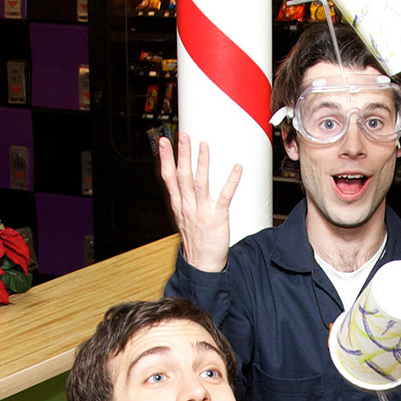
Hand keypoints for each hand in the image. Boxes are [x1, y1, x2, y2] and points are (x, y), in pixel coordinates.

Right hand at [158, 132, 240, 272]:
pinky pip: (225, 197)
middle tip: (182, 136)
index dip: (166, 159)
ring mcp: (202, 212)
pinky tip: (237, 168)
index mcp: (178, 205)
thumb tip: (183, 182)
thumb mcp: (182, 218)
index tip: (164, 142)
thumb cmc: (195, 240)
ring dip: (202, 163)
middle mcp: (188, 207)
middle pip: (182, 176)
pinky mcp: (218, 218)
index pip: (169, 178)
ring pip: (200, 183)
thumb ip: (182, 199)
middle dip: (181, 155)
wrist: (202, 264)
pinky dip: (231, 181)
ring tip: (203, 145)